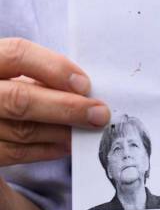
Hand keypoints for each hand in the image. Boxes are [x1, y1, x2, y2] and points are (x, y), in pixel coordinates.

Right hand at [0, 38, 109, 165]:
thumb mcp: (12, 73)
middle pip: (20, 100)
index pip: (18, 54)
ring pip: (22, 131)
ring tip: (88, 131)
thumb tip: (83, 90)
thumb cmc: (5, 88)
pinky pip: (15, 154)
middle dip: (67, 108)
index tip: (84, 84)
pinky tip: (65, 146)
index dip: (54, 68)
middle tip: (99, 114)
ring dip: (62, 132)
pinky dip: (46, 150)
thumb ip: (39, 76)